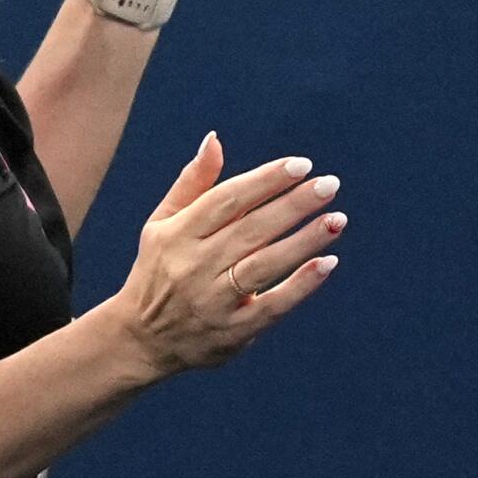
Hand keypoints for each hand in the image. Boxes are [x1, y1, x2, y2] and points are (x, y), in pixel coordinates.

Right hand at [110, 132, 344, 377]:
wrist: (140, 338)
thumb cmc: (158, 270)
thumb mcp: (162, 224)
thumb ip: (192, 184)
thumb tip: (215, 139)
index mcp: (176, 234)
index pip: (226, 200)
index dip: (264, 181)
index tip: (301, 165)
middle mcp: (192, 265)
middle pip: (250, 229)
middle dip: (292, 205)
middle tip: (329, 184)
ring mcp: (212, 300)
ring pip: (264, 265)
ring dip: (303, 240)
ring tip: (337, 219)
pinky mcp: (232, 330)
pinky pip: (272, 305)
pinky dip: (300, 285)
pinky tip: (327, 263)